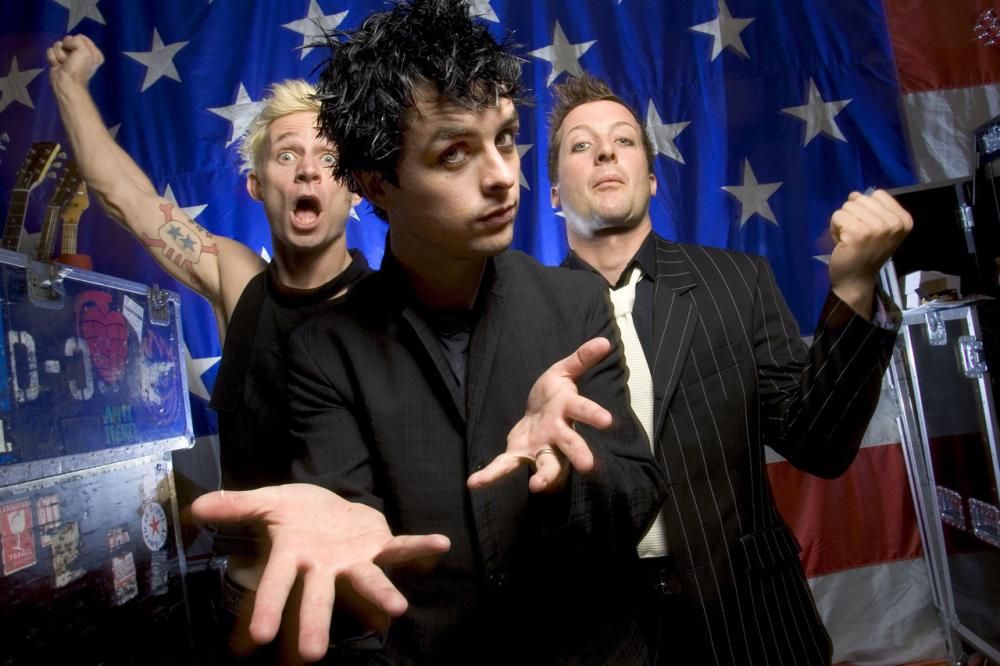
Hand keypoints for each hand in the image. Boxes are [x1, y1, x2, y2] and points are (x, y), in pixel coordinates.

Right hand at [46, 34, 103, 86]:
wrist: (66, 83)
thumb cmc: (78, 69)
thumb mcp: (85, 51)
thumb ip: (77, 40)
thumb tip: (66, 43)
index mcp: (93, 52)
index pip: (80, 36)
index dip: (75, 42)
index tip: (77, 52)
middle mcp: (81, 53)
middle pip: (67, 39)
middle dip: (65, 49)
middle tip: (69, 59)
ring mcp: (68, 56)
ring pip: (57, 45)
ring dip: (59, 55)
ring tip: (63, 64)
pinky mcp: (57, 59)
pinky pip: (50, 51)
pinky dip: (53, 58)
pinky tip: (58, 66)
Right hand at [191, 484, 449, 661]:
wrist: (328, 506)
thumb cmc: (294, 512)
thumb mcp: (265, 503)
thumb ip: (234, 506)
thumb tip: (194, 507)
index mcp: (292, 557)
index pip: (272, 587)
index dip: (262, 611)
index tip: (250, 643)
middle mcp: (324, 568)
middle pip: (315, 599)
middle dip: (312, 625)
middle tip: (308, 658)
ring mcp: (354, 562)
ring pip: (366, 583)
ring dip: (381, 596)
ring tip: (395, 610)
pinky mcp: (380, 548)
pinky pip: (402, 550)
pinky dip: (421, 550)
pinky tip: (440, 547)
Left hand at [467, 337, 613, 492]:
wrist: (536, 411)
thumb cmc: (554, 394)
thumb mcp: (564, 371)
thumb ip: (581, 358)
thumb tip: (604, 342)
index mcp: (568, 411)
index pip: (583, 411)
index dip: (594, 414)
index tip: (607, 421)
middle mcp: (558, 435)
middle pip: (571, 445)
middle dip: (578, 454)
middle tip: (588, 466)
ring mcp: (540, 448)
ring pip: (547, 465)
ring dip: (545, 477)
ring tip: (537, 487)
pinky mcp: (519, 455)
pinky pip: (505, 467)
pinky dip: (490, 476)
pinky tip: (474, 483)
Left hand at [828, 189, 912, 316]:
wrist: (857, 280)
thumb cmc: (865, 253)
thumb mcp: (880, 229)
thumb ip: (873, 209)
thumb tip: (855, 195)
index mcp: (904, 220)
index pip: (879, 194)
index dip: (866, 208)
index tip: (868, 228)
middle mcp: (894, 223)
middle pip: (862, 199)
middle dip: (852, 214)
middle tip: (856, 235)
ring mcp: (878, 227)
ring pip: (848, 206)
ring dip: (843, 221)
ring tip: (849, 239)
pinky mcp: (859, 232)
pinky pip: (838, 215)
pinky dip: (834, 227)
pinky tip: (842, 242)